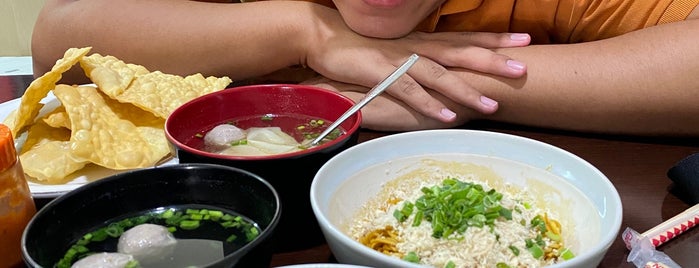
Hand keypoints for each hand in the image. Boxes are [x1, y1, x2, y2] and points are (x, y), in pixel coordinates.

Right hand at [303, 7, 528, 124]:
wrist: (325, 36)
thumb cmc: (362, 45)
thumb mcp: (397, 49)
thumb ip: (419, 58)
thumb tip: (441, 70)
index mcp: (422, 40)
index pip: (464, 38)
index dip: (494, 40)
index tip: (523, 41)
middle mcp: (416, 47)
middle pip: (460, 52)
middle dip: (493, 61)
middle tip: (522, 69)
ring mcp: (400, 60)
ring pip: (439, 74)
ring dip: (466, 91)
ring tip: (491, 106)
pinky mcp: (381, 73)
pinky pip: (409, 91)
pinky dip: (429, 104)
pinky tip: (447, 116)